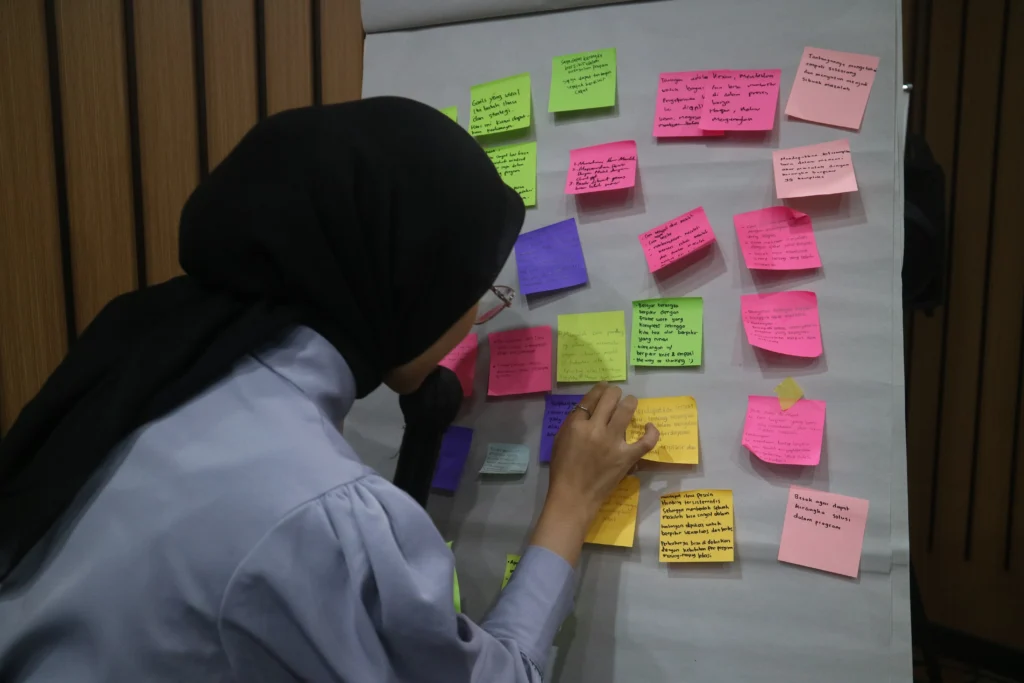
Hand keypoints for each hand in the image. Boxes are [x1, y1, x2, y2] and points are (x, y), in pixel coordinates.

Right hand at [529, 383, 658, 565]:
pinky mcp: (627, 457)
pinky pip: (646, 440)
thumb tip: (589, 410)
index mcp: (576, 425)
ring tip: (631, 402)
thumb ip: (572, 423)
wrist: (573, 497)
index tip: (604, 388)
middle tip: (617, 396)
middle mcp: (595, 429)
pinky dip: (651, 432)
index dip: (600, 389)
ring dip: (630, 402)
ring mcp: (613, 442)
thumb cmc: (562, 470)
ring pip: (627, 410)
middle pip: (610, 398)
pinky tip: (649, 427)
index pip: (591, 398)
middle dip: (615, 393)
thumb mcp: (560, 440)